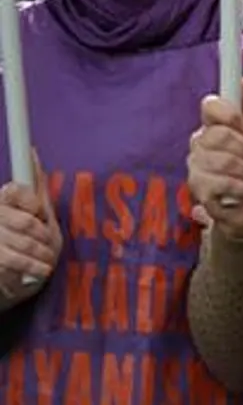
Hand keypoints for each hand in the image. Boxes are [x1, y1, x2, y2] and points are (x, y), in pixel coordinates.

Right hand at [0, 152, 59, 307]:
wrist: (8, 276)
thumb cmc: (25, 238)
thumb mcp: (35, 211)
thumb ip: (34, 187)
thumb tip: (32, 151)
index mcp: (2, 201)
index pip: (15, 192)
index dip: (32, 204)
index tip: (41, 214)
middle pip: (26, 222)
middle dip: (44, 236)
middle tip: (52, 245)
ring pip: (25, 243)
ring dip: (42, 253)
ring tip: (48, 260)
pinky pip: (15, 262)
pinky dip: (34, 267)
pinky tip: (42, 271)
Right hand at [188, 77, 242, 238]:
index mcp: (213, 127)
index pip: (210, 105)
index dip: (231, 115)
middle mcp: (199, 144)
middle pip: (220, 134)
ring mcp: (195, 167)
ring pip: (223, 160)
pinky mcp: (197, 190)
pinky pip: (221, 182)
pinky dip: (241, 187)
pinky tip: (242, 190)